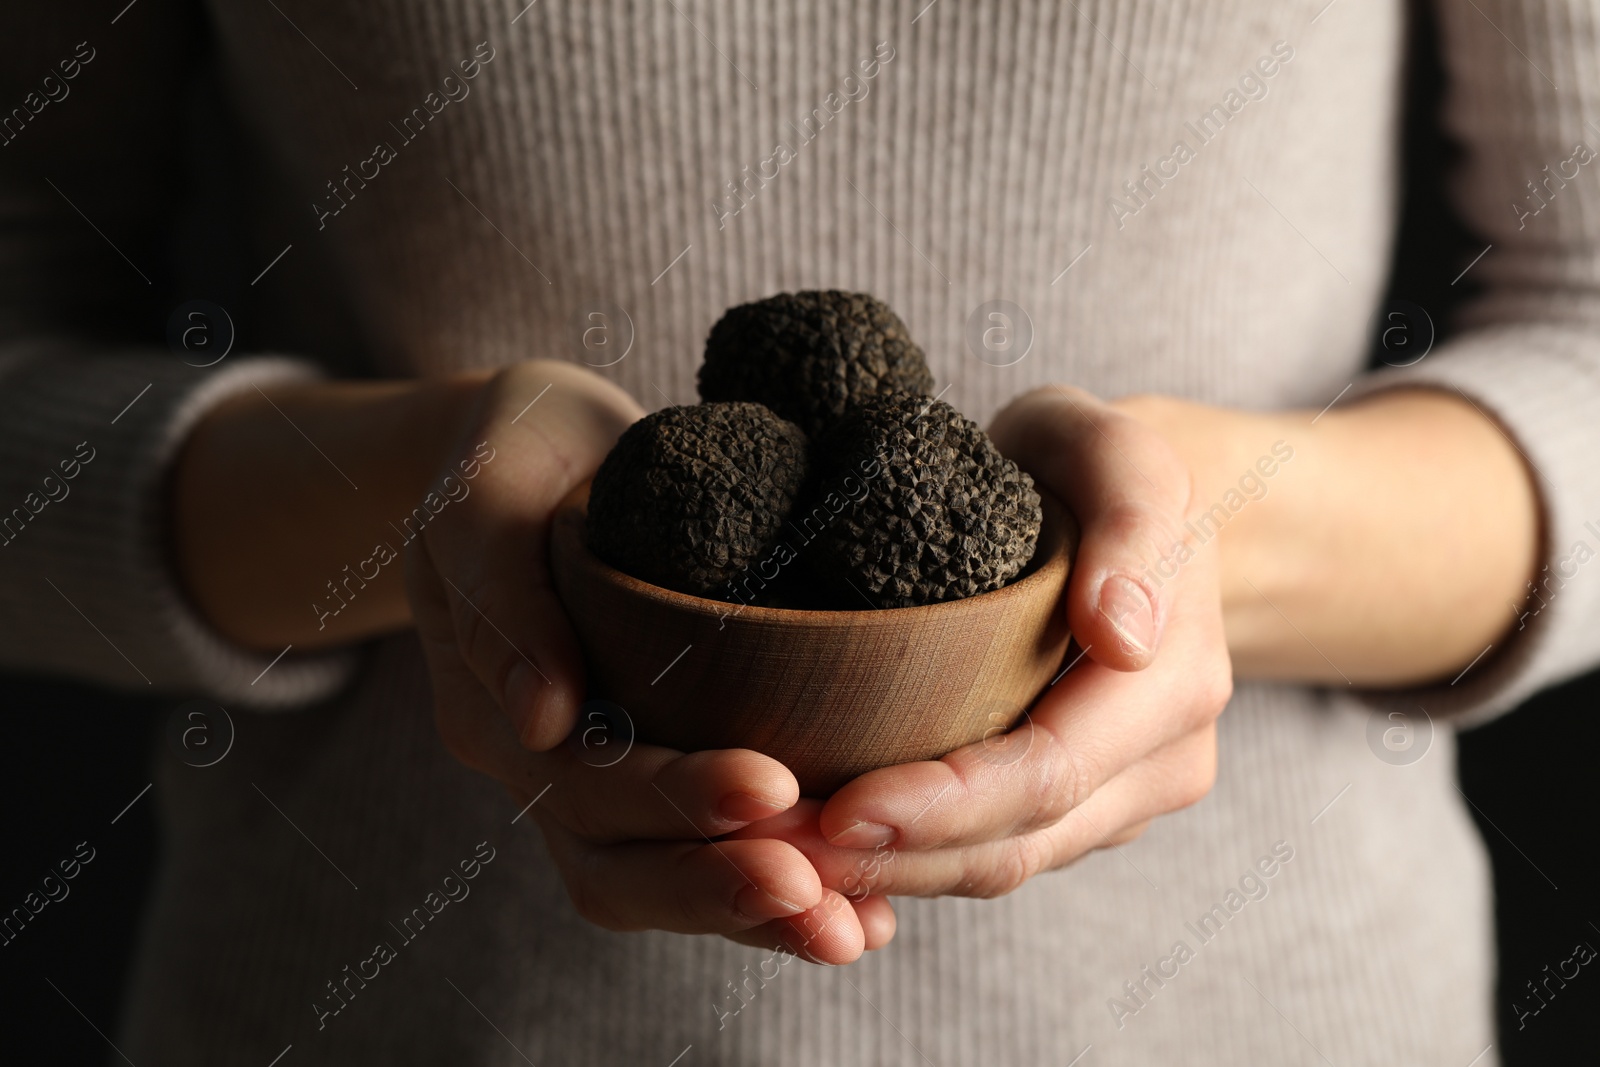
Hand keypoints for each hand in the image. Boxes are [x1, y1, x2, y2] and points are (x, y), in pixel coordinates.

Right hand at [403, 361, 882, 958]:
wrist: (536, 454)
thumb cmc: (515, 452)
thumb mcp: (489, 491)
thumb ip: (503, 592)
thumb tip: (544, 716)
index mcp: (490, 704)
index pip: (576, 779)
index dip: (670, 796)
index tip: (772, 786)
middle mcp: (539, 762)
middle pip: (616, 863)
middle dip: (720, 883)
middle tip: (822, 893)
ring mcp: (593, 778)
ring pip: (660, 879)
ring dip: (754, 912)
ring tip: (852, 930)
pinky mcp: (653, 769)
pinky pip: (702, 853)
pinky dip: (773, 888)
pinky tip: (861, 913)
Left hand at [728, 385, 1231, 933]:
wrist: (1128, 505)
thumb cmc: (1096, 468)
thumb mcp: (1117, 449)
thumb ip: (1133, 517)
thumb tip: (1122, 636)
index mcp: (1171, 684)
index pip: (1049, 774)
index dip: (945, 807)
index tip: (843, 812)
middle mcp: (1159, 762)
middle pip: (1018, 846)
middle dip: (895, 861)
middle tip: (776, 853)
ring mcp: (1120, 797)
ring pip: (1000, 866)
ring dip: (891, 875)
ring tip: (780, 859)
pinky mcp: (1074, 810)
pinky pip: (990, 854)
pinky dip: (910, 860)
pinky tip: (823, 849)